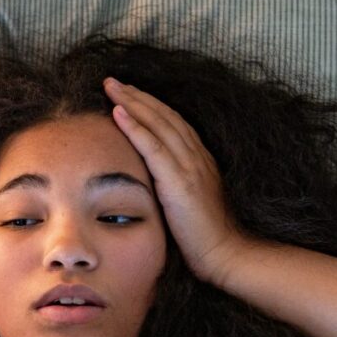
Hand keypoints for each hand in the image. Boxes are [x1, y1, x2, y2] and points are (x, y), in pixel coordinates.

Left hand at [103, 77, 252, 285]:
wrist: (225, 255)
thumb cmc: (203, 239)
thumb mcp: (185, 205)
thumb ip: (170, 188)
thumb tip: (147, 186)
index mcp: (199, 161)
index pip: (172, 124)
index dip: (149, 106)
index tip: (127, 94)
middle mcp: (196, 157)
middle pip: (164, 116)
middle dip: (137, 96)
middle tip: (113, 81)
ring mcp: (190, 167)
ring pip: (158, 124)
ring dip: (133, 102)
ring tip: (111, 87)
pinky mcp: (180, 181)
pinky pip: (154, 147)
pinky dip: (135, 127)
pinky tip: (118, 113)